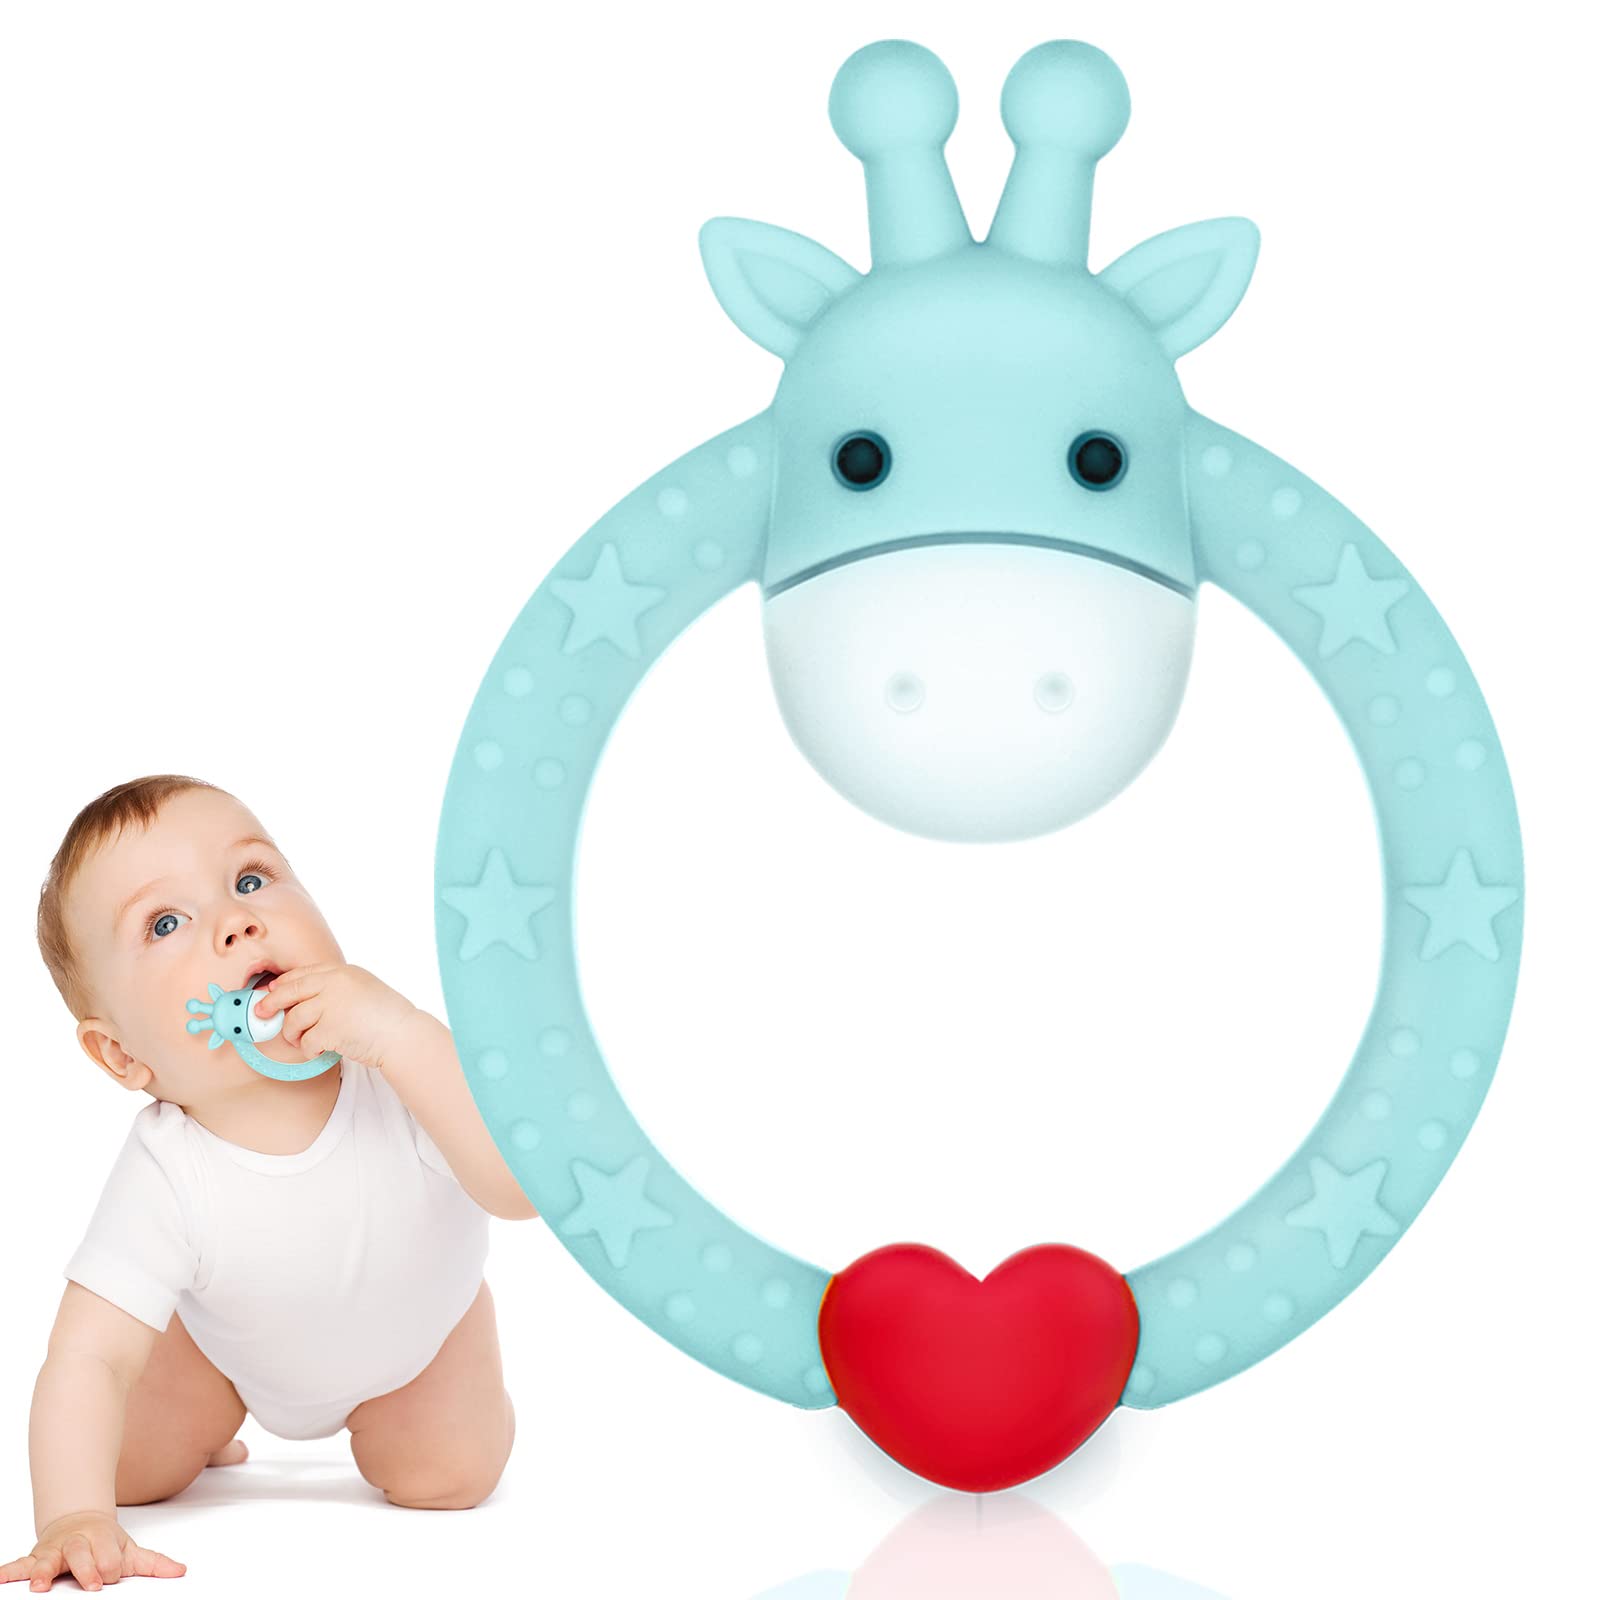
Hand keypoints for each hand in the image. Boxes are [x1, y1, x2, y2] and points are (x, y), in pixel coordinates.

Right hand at [0, 1510, 183, 1590]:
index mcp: (100, 1540)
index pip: (107, 1554)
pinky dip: (8, 1572)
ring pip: (47, 1560)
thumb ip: (153, 1563)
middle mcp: (75, 1543)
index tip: (109, 1578)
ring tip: (38, 1585)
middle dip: (86, 1568)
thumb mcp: (130, 1550)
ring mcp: (53, 1551)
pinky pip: (18, 1565)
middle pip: (79, 1554)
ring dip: (42, 1572)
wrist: (80, 1521)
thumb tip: (180, 1572)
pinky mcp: (34, 1559)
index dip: (109, 1566)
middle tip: (92, 1583)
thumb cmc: (104, 1543)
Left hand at [254, 963, 418, 1070]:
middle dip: (270, 1004)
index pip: (302, 973)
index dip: (282, 984)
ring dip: (292, 1034)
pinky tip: (319, 1051)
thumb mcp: (361, 988)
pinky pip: (306, 1042)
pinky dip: (308, 1050)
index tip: (271, 992)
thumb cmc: (385, 1016)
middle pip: (289, 991)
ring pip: (293, 1019)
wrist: (403, 1035)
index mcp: (342, 971)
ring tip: (301, 1041)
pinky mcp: (330, 1029)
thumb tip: (297, 998)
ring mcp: (331, 1005)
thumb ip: (335, 988)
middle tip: (260, 1014)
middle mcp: (335, 983)